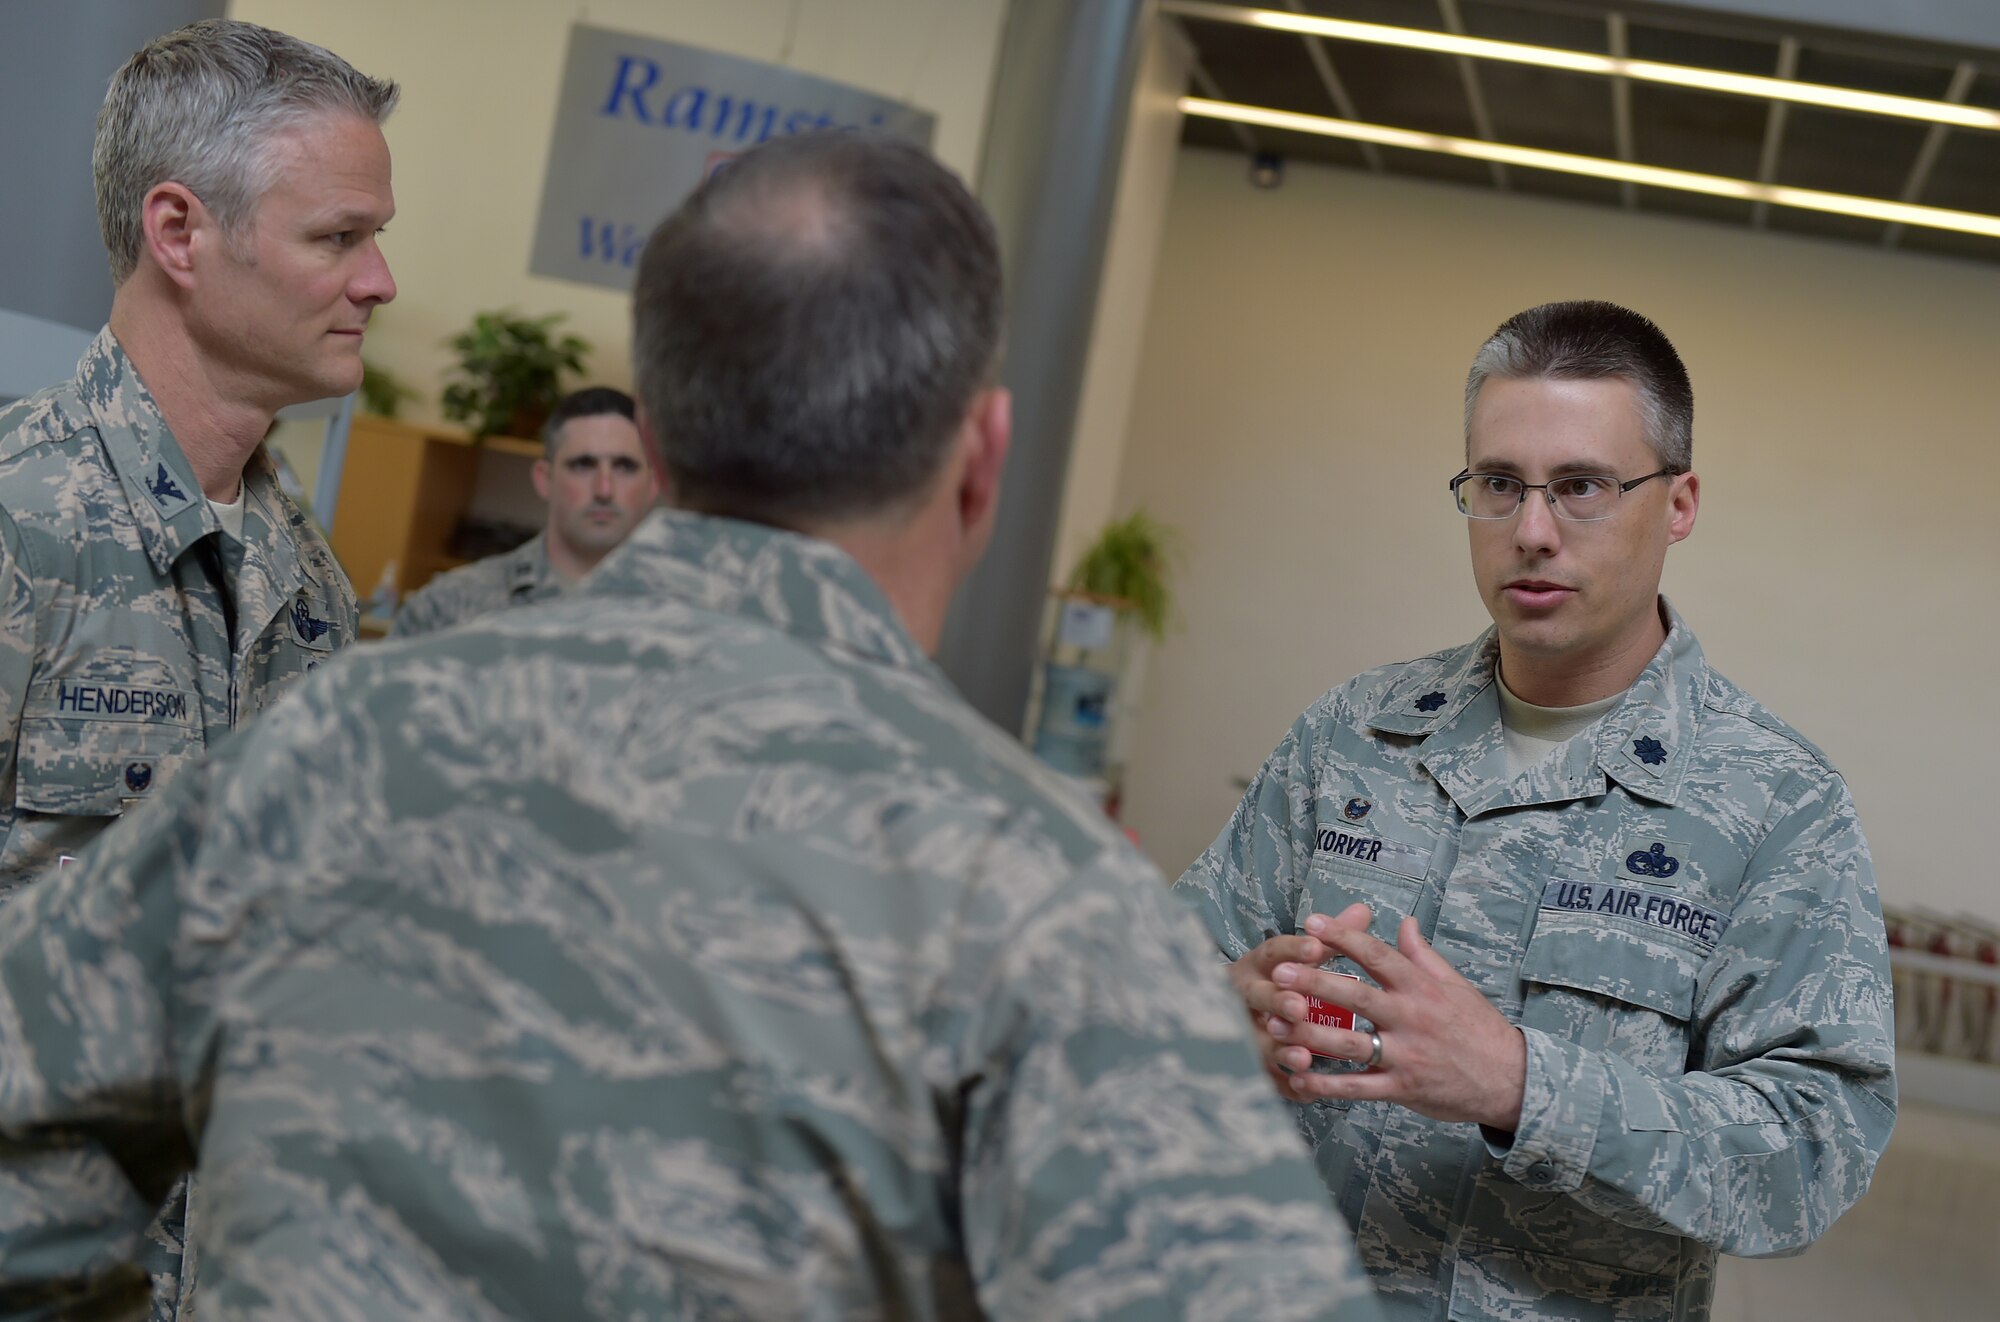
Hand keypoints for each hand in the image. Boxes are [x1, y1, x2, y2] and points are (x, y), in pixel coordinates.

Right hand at [1226, 905, 1371, 1093]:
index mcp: (1261, 964)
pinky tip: (1306, 1090)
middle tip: (1299, 1006)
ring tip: (1303, 1056)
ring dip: (1279, 1048)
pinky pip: (1266, 1075)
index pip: (1274, 951)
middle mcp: (1247, 994)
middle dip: (1276, 1001)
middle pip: (1256, 996)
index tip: (1316, 947)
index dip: (1293, 949)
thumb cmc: (1283, 981)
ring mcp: (1244, 1029)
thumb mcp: (1306, 957)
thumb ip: (1335, 939)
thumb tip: (1364, 911)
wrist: (1233, 1014)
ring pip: (1257, 1040)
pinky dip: (1286, 1083)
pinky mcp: (1252, 1061)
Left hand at [1268, 913, 1526, 1130]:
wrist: (1512, 1080)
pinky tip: (1297, 1077)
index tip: (1311, 923)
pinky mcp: (1402, 1089)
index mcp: (1421, 988)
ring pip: (1350, 1043)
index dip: (1343, 937)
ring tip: (1274, 1025)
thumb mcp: (1456, 985)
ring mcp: (1406, 1055)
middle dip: (1314, 982)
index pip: (1377, 955)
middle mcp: (1410, 1018)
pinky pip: (1358, 1088)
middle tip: (1279, 972)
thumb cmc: (1479, 1028)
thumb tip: (1403, 922)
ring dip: (1309, 1035)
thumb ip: (1423, 955)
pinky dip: (1326, 1084)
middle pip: (1355, 995)